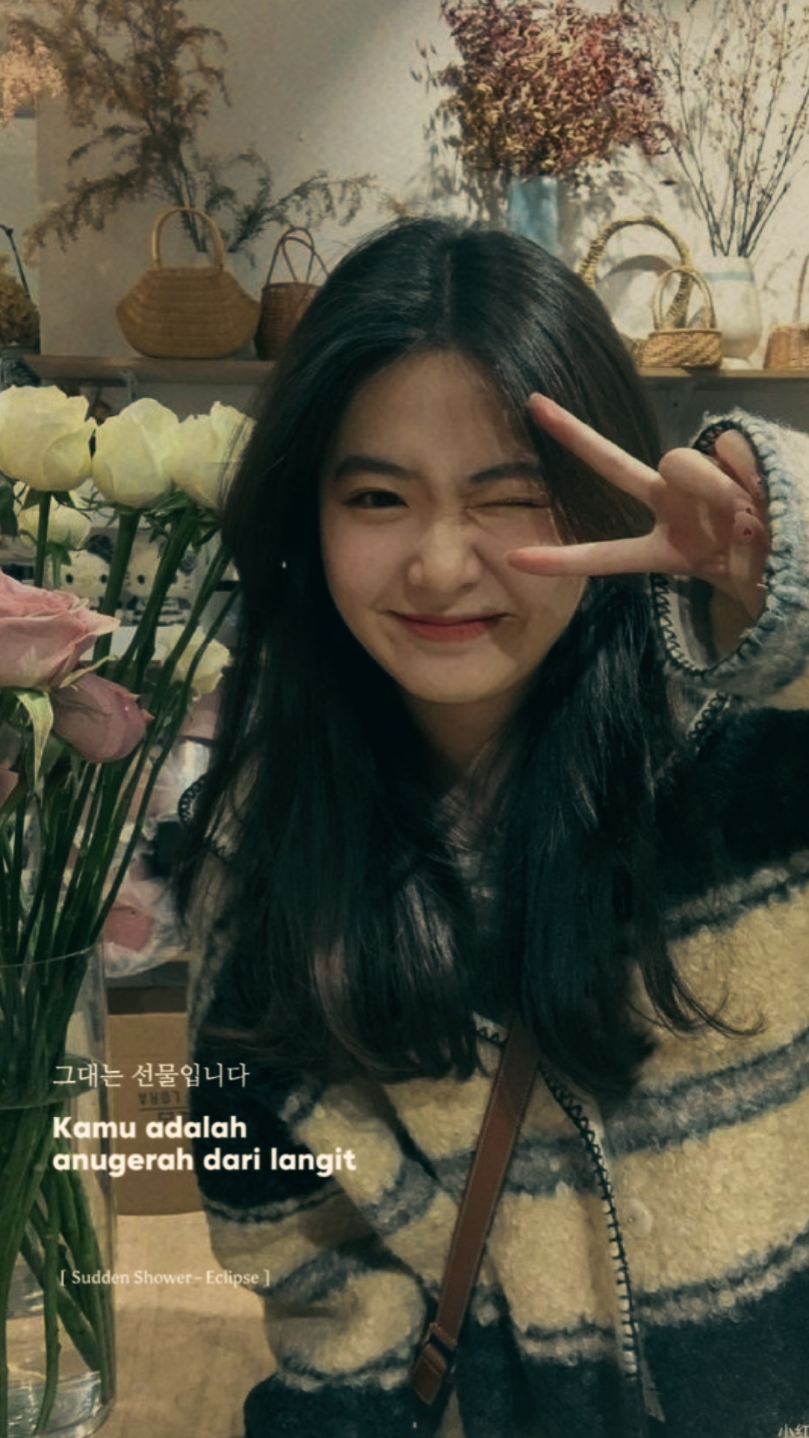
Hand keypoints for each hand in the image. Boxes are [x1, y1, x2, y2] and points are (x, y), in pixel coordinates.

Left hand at [507, 395, 768, 621]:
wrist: (799, 558)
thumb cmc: (766, 572)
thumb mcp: (741, 577)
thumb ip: (733, 544)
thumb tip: (731, 496)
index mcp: (666, 548)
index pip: (605, 554)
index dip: (562, 560)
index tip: (513, 556)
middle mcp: (672, 507)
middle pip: (615, 466)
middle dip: (575, 436)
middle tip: (534, 404)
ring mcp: (698, 483)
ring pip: (679, 460)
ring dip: (711, 488)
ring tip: (747, 517)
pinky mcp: (732, 459)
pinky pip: (727, 448)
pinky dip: (745, 470)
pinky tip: (762, 490)